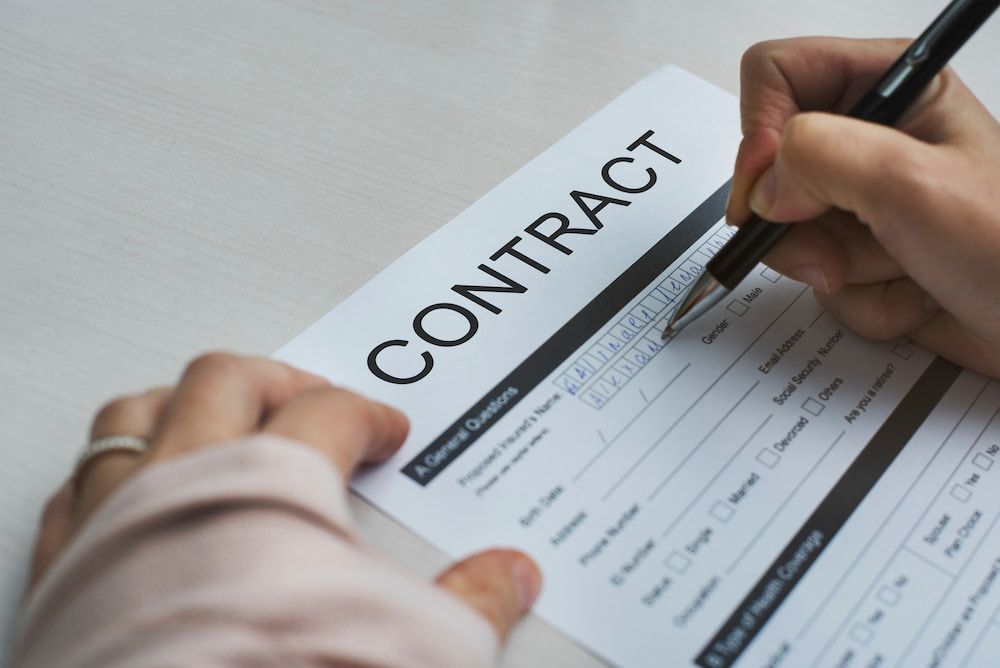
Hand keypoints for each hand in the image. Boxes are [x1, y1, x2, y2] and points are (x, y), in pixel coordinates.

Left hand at [31, 353, 541, 642]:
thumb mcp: (412, 644)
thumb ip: (472, 600)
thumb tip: (511, 576)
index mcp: (271, 481)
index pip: (330, 414)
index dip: (369, 415)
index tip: (387, 431)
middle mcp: (183, 483)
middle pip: (228, 381)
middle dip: (282, 379)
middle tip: (314, 396)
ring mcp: (114, 522)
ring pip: (138, 414)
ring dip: (183, 403)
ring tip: (217, 412)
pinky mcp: (65, 572)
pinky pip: (80, 485)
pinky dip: (114, 470)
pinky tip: (133, 486)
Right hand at [727, 37, 999, 377]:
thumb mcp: (912, 183)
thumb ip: (821, 158)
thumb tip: (764, 187)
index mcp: (891, 86)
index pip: (776, 75)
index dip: (760, 132)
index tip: (774, 190)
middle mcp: (870, 138)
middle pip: (770, 167)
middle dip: (801, 223)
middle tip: (841, 249)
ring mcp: (864, 200)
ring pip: (790, 232)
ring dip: (841, 268)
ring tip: (902, 269)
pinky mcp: (863, 252)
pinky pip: (818, 276)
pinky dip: (860, 300)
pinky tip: (912, 294)